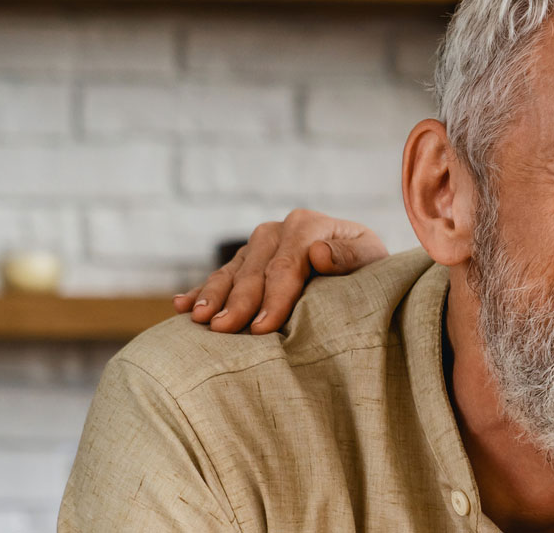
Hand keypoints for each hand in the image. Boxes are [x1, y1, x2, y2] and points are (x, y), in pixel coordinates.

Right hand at [176, 209, 386, 334]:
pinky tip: (182, 305)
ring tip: (199, 319)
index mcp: (307, 225)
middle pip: (254, 270)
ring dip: (212, 296)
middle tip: (223, 329)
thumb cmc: (369, 266)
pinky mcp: (245, 261)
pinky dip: (201, 291)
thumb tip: (317, 253)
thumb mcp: (371, 258)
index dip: (274, 297)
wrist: (360, 262)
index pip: (286, 265)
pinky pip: (220, 276)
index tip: (264, 327)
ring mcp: (257, 246)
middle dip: (238, 301)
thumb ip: (349, 256)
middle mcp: (277, 230)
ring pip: (231, 272)